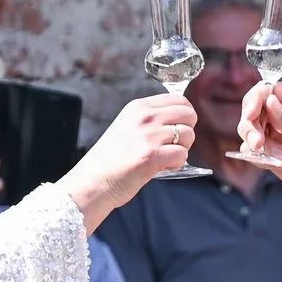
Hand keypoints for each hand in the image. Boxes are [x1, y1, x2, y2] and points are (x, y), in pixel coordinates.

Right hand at [61, 94, 196, 227]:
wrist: (93, 181)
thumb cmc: (110, 158)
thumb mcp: (127, 125)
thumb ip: (150, 118)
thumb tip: (179, 119)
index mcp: (138, 107)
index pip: (179, 100)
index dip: (184, 116)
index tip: (176, 129)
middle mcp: (145, 117)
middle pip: (189, 115)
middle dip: (186, 131)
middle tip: (173, 145)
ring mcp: (149, 136)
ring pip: (188, 134)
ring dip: (182, 148)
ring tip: (165, 157)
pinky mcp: (152, 156)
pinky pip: (182, 155)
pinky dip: (177, 163)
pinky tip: (162, 166)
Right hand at [238, 83, 281, 208]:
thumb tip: (270, 102)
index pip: (270, 90)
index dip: (256, 99)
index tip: (251, 115)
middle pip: (255, 108)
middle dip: (251, 124)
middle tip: (258, 142)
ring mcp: (279, 134)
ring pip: (250, 129)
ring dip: (255, 142)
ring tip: (280, 157)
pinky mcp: (273, 154)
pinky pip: (252, 151)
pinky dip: (256, 156)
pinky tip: (275, 163)